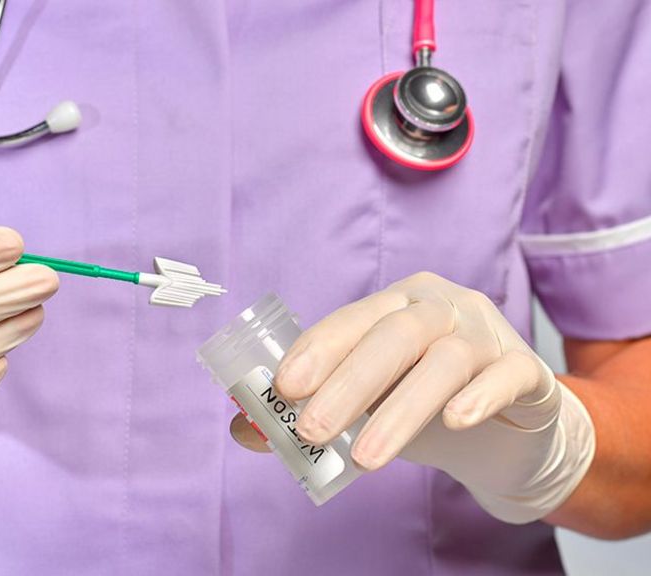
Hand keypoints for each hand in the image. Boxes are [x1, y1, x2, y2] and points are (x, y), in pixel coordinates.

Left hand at [234, 272, 594, 522]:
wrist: (508, 430)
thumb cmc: (422, 404)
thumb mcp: (366, 405)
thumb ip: (313, 409)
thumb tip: (245, 430)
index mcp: (395, 304)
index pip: (351, 320)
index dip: (316, 351)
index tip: (283, 389)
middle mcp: (442, 307)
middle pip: (394, 335)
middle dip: (348, 384)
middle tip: (312, 430)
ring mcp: (487, 334)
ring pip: (445, 360)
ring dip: (401, 410)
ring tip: (364, 459)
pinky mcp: (527, 370)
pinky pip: (508, 374)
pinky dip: (480, 396)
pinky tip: (455, 421)